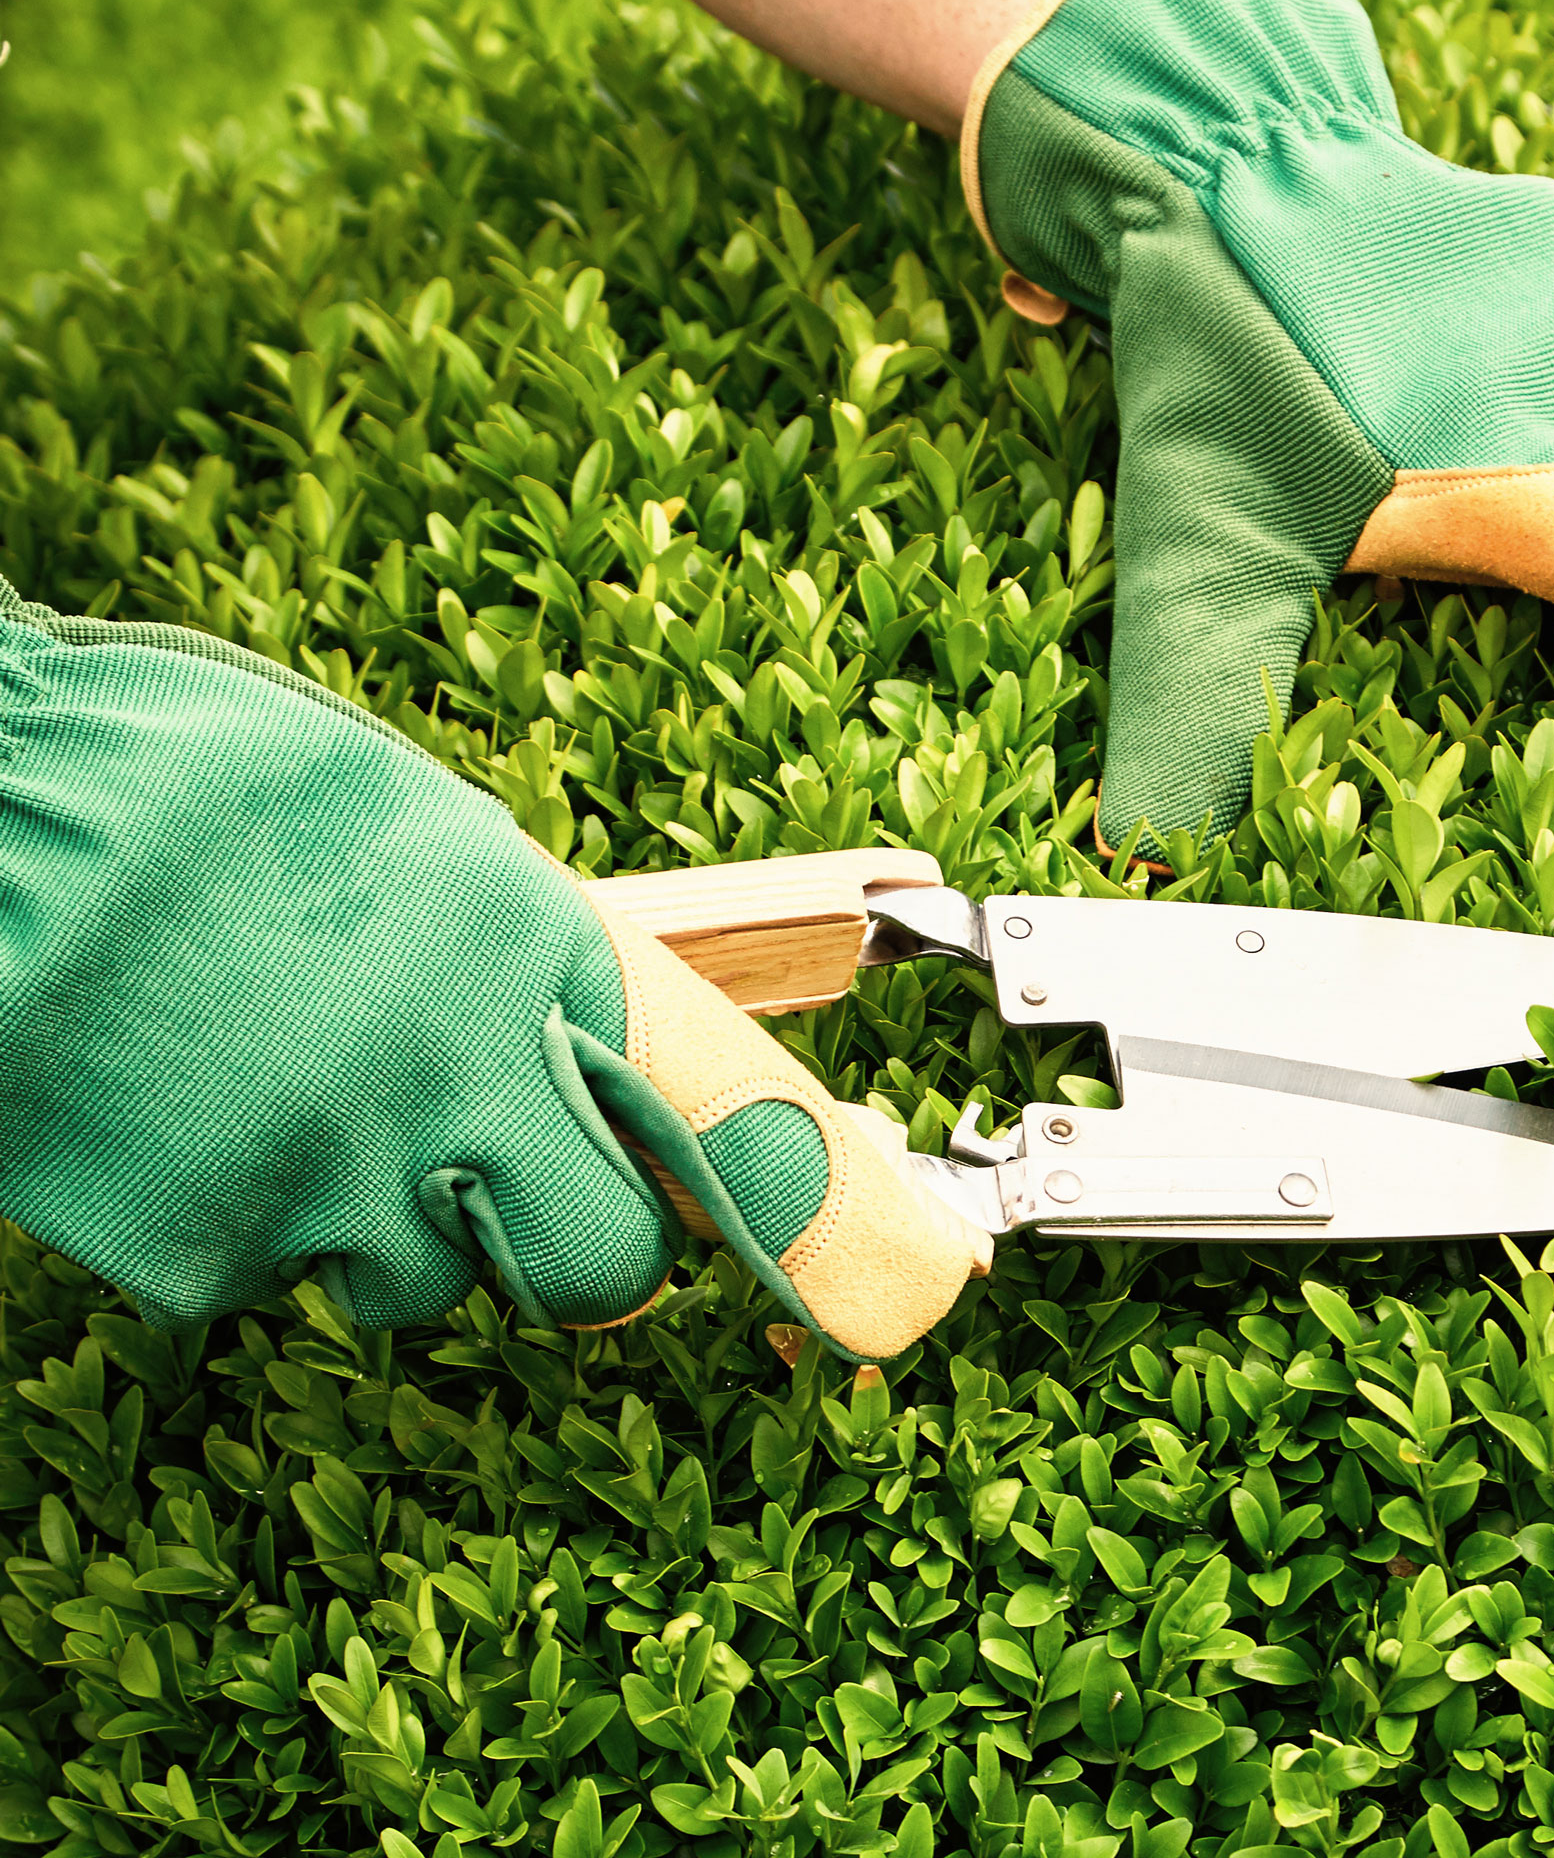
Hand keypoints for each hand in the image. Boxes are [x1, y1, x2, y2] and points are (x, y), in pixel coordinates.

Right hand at [0, 579, 986, 1359]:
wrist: (9, 824)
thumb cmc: (233, 805)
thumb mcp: (460, 862)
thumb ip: (583, 978)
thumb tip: (688, 1067)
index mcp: (546, 952)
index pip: (746, 1123)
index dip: (842, 1220)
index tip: (925, 1283)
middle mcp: (463, 1080)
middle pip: (604, 1268)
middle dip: (582, 1237)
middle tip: (509, 1156)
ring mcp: (336, 1178)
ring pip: (436, 1284)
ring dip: (409, 1222)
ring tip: (322, 1088)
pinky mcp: (216, 1250)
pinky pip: (291, 1278)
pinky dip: (276, 1224)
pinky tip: (227, 1112)